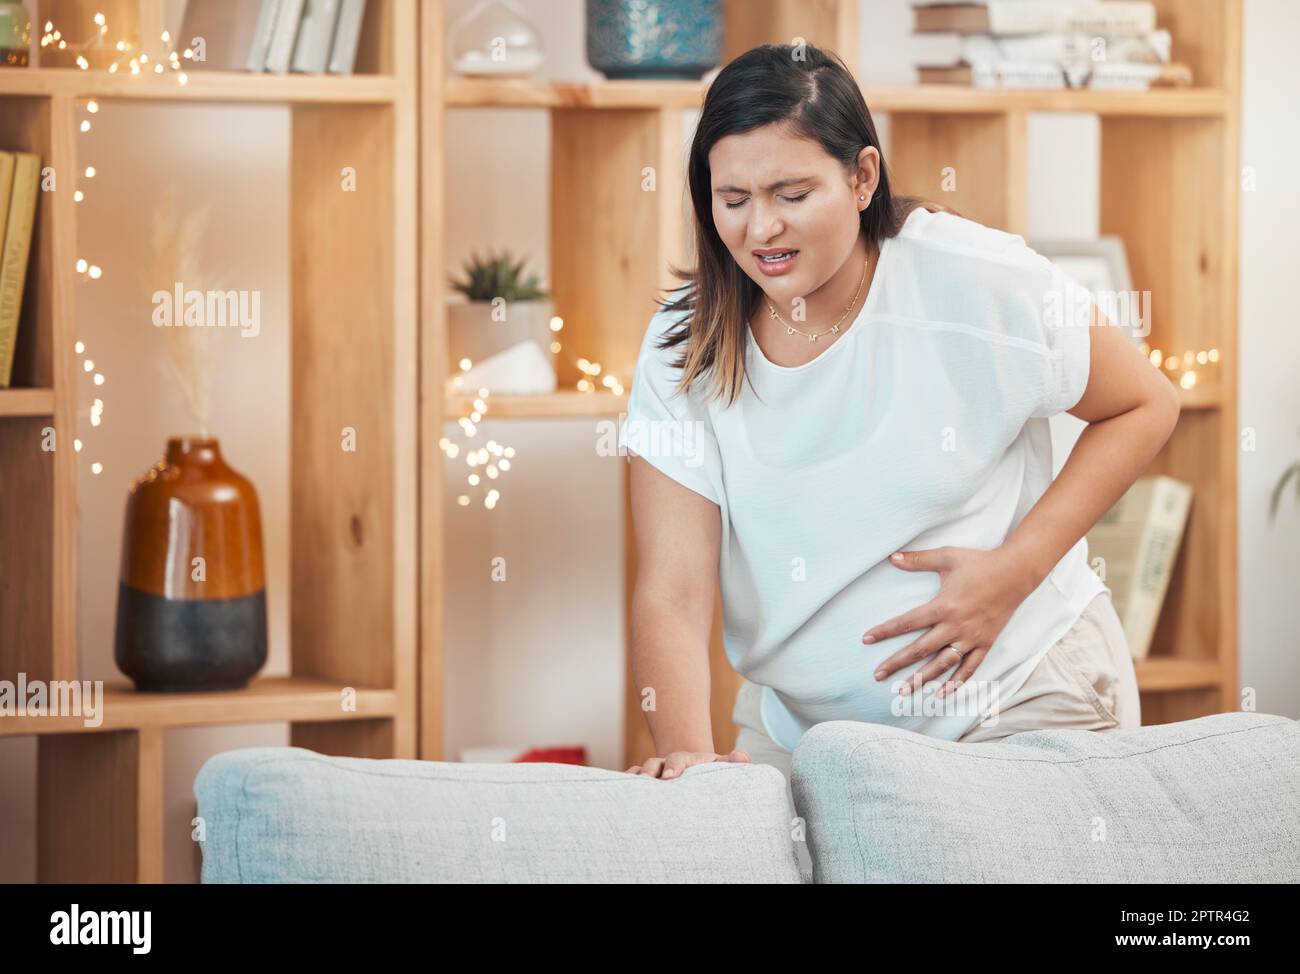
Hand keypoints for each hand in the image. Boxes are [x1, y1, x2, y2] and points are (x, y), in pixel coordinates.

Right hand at [625, 749, 750, 778]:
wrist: (694, 772)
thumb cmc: (710, 772)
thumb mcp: (721, 766)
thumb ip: (732, 762)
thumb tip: (743, 757)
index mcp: (686, 760)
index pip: (678, 760)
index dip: (674, 767)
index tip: (671, 777)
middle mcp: (666, 764)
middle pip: (654, 763)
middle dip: (650, 772)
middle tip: (648, 783)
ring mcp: (654, 772)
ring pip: (640, 771)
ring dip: (636, 778)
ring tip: (632, 788)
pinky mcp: (645, 782)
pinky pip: (631, 779)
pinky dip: (626, 782)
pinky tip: (621, 792)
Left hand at [863, 545, 1038, 698]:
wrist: (1016, 573)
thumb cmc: (980, 563)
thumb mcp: (947, 557)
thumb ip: (918, 559)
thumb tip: (892, 557)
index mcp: (944, 606)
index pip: (907, 622)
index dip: (885, 631)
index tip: (866, 639)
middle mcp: (956, 626)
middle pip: (921, 649)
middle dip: (898, 663)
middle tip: (878, 675)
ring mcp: (971, 638)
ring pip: (943, 664)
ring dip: (923, 678)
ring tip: (905, 690)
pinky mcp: (985, 643)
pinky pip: (970, 667)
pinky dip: (957, 682)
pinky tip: (944, 694)